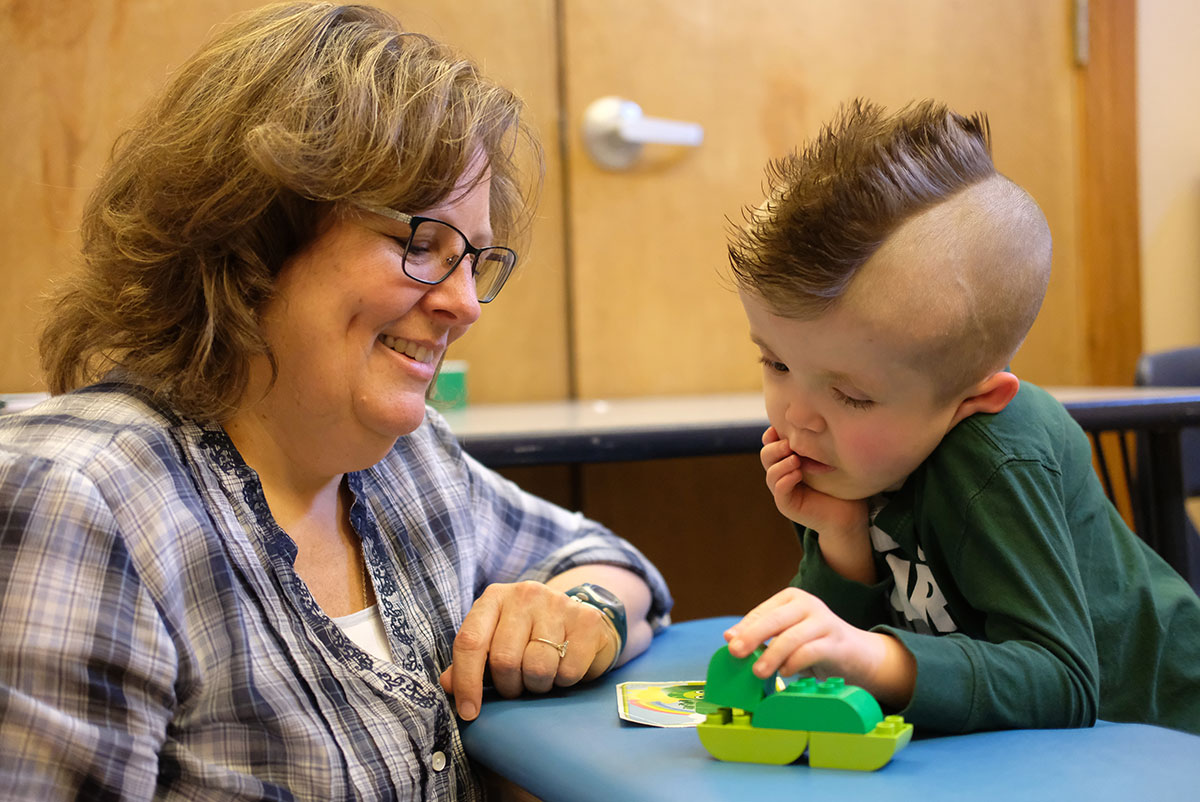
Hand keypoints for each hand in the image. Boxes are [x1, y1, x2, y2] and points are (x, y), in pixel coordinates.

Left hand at [438, 580, 619, 720]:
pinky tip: (564, 668)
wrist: (582, 623)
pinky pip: (568, 671)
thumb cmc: (531, 637)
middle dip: (509, 686)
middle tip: (518, 687)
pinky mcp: (586, 619)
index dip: (466, 681)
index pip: (470, 641)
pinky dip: (565, 681)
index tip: (469, 712)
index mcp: (494, 598)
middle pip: (504, 660)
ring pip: (537, 668)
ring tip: (541, 677)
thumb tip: (447, 685)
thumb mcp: (497, 643)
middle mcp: (524, 594)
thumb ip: (471, 663)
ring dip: (538, 686)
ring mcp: (557, 603)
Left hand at [723, 587, 914, 707]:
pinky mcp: (836, 642)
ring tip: (758, 672)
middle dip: (752, 636)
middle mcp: (808, 605)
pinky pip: (810, 652)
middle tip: (735, 653)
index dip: (744, 628)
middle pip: (774, 620)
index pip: (762, 612)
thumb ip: (762, 635)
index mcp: (792, 598)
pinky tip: (785, 673)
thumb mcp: (786, 636)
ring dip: (771, 655)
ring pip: (791, 637)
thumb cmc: (814, 644)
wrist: (857, 654)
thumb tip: (730, 637)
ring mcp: (824, 622)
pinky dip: (794, 663)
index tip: (729, 643)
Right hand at [760, 426, 866, 533]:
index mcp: (788, 461)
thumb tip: (815, 416)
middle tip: (790, 445)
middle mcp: (782, 475)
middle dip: (775, 448)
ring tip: (796, 460)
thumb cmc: (842, 483)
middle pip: (766, 456)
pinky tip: (798, 474)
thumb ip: (817, 443)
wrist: (849, 513)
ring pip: (770, 473)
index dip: (770, 435)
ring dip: (781, 464)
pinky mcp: (787, 505)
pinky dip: (785, 480)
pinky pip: (779, 491)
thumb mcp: (828, 457)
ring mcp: (783, 491)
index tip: (779, 428)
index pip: (770, 444)